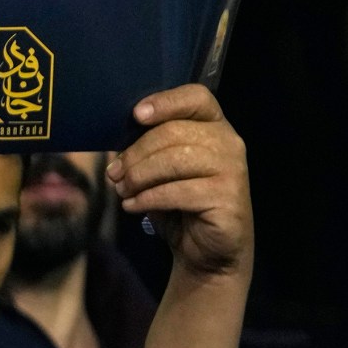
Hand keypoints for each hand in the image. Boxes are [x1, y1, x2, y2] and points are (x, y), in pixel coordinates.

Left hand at [111, 85, 251, 280]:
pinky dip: (148, 199)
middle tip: (115, 174)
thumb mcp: (162, 169)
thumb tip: (117, 147)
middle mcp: (229, 143)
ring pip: (173, 161)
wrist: (206, 250)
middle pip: (173, 132)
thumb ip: (150, 149)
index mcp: (215, 126)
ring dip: (139, 177)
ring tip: (123, 191)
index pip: (197, 97)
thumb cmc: (181, 202)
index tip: (136, 115)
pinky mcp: (228, 199)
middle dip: (136, 154)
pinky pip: (177, 192)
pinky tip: (133, 206)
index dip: (165, 102)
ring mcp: (233, 171)